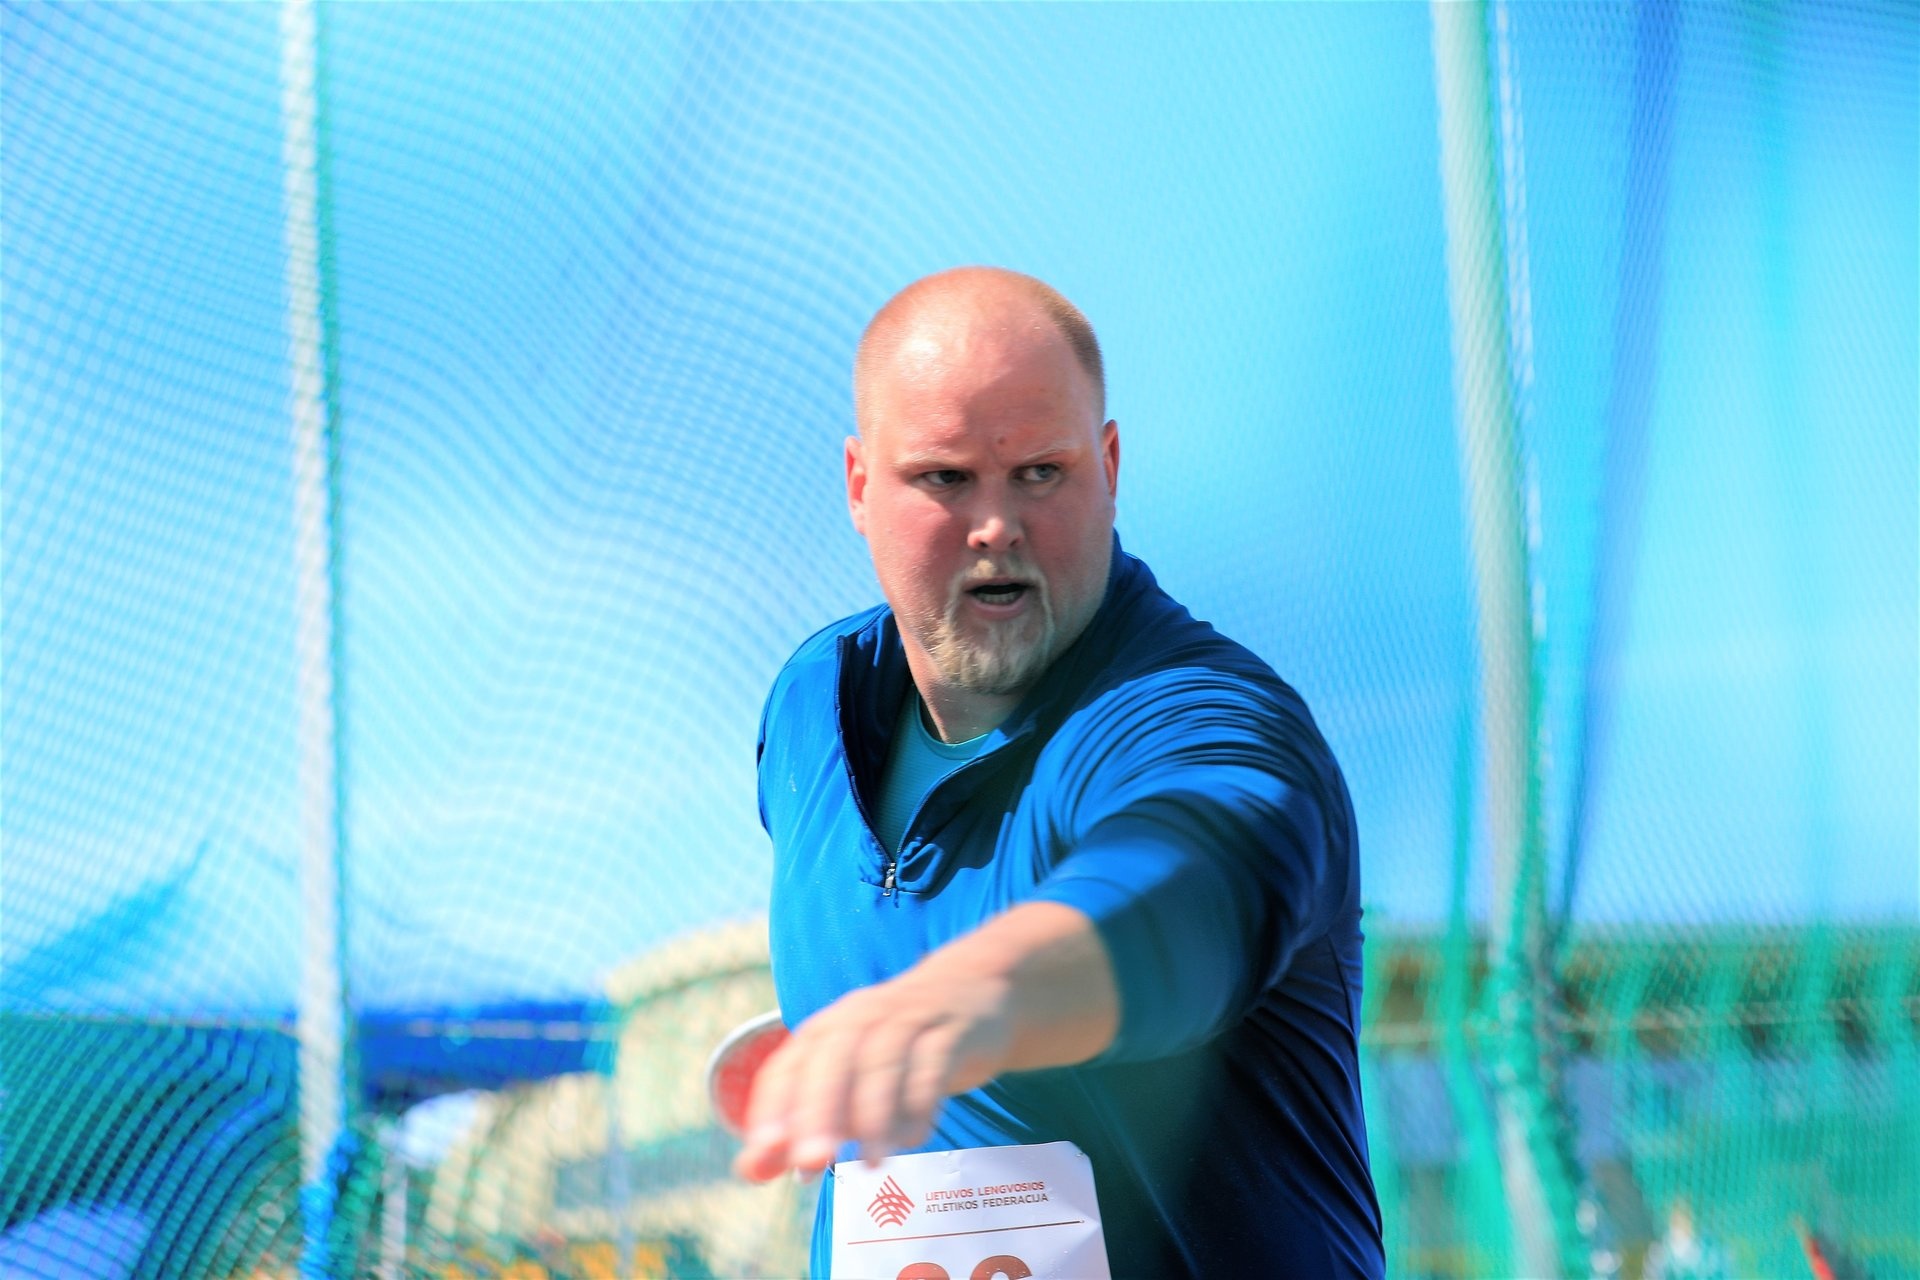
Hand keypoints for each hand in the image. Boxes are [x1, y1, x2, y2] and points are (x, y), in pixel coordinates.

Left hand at [731, 901, 1118, 1181]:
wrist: (975, 990)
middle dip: (818, 1113)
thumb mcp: (849, 1081)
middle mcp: (861, 1018)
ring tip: (869, 1163)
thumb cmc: (898, 1049)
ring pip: (882, 1063)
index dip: (772, 1109)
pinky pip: (932, 1064)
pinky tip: (913, 1138)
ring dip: (873, 1115)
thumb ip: (798, 1127)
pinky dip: (920, 1102)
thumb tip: (751, 1170)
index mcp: (826, 1030)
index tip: (765, 1154)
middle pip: (832, 1062)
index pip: (787, 1066)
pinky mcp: (951, 1031)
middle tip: (811, 1162)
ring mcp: (908, 1020)